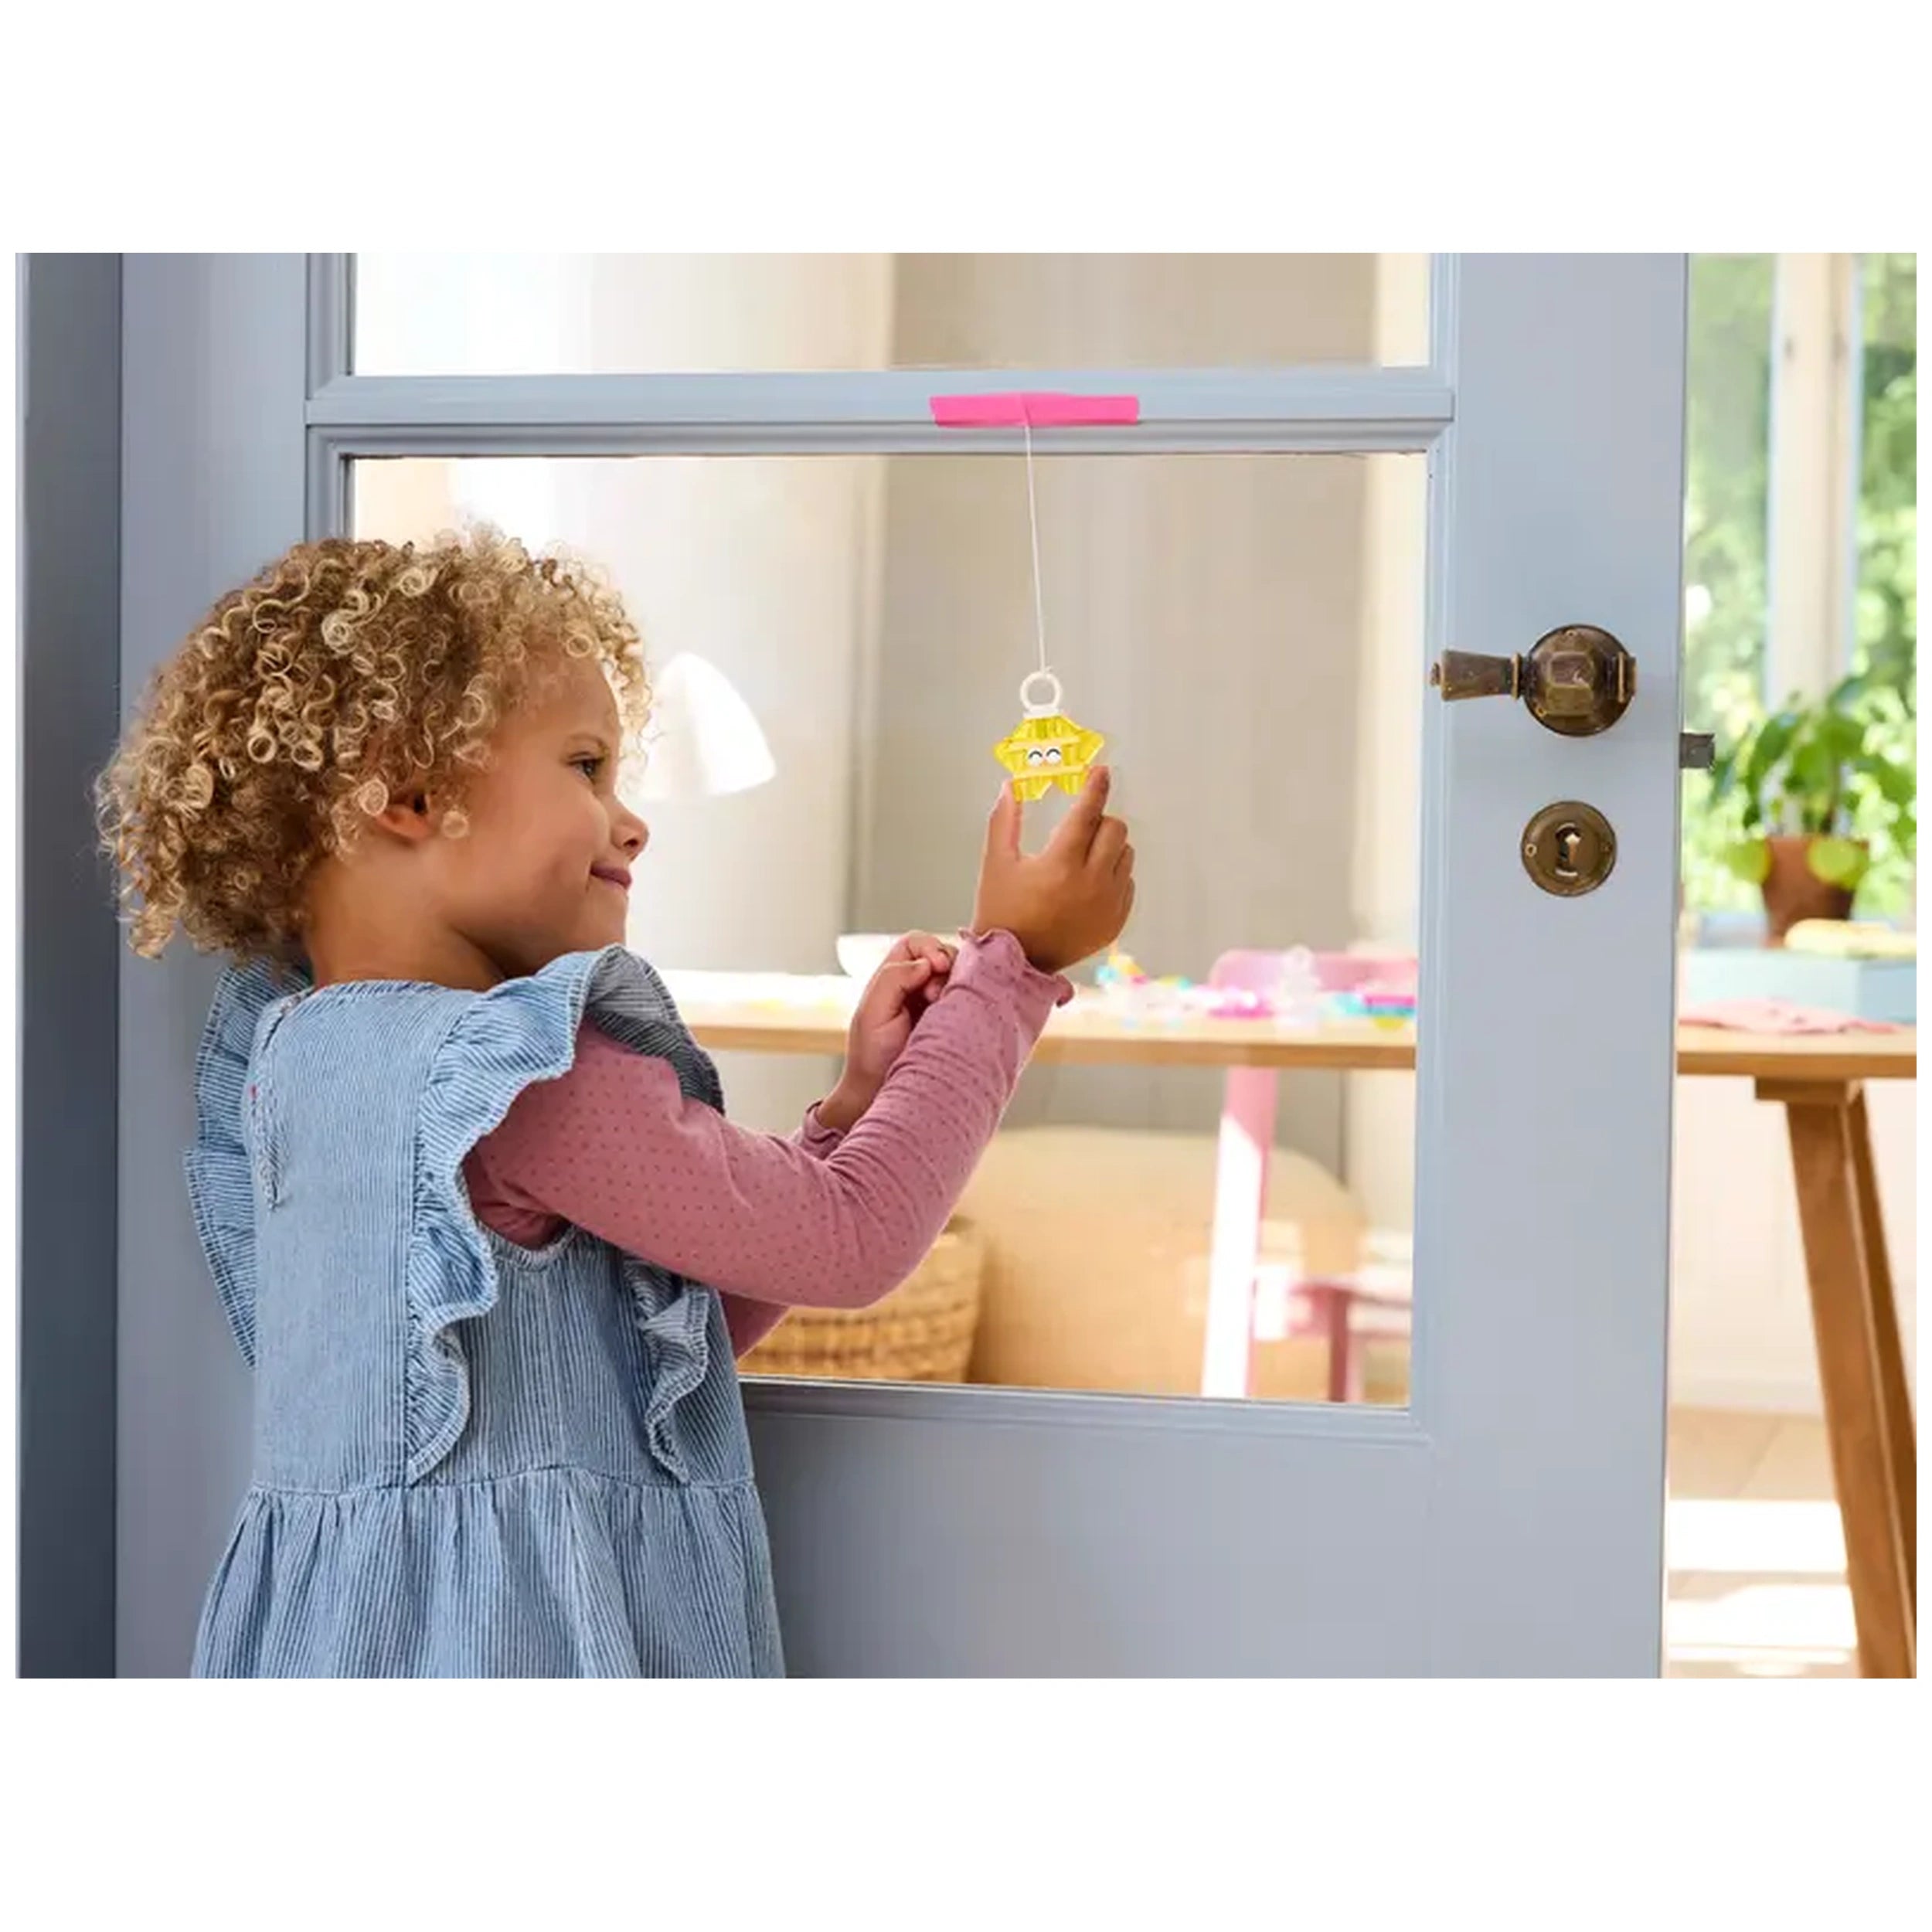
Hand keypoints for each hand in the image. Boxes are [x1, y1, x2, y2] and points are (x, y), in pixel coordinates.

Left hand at [818, 931, 956, 1131]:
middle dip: (946, 964)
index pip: (914, 943)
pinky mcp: (952, 1022)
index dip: (928, 947)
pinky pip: (968, 1000)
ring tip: (945, 1006)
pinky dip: (969, 999)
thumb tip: (927, 963)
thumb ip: (893, 978)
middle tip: (935, 995)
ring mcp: (935, 1004)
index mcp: (892, 978)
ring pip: (958, 975)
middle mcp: (915, 987)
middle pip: (941, 953)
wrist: (881, 1094)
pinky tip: (962, 1013)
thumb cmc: (871, 1056)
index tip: (935, 967)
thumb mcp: (872, 1012)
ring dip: (957, 982)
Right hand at [970, 766, 1135, 975]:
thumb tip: (1010, 786)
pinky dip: (1112, 875)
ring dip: (1108, 847)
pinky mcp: (1115, 921)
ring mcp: (1108, 904)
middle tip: (1078, 827)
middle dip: (1098, 820)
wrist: (1016, 963)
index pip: (1087, 812)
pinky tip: (1087, 884)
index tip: (1101, 772)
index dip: (1095, 787)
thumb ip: (1004, 820)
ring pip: (1125, 854)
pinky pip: (1126, 883)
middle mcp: (1091, 882)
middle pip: (1114, 829)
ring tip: (1082, 858)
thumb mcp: (996, 863)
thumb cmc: (1003, 911)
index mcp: (1061, 864)